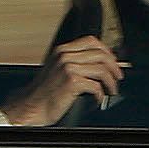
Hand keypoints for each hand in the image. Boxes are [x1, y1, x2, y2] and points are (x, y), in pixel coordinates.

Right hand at [0, 34, 123, 126]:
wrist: (30, 106)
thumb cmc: (44, 92)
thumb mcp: (56, 69)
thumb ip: (74, 62)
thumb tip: (98, 63)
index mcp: (62, 50)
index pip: (91, 41)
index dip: (106, 50)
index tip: (113, 61)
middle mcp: (65, 56)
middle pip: (100, 54)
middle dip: (114, 66)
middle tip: (118, 77)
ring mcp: (68, 68)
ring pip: (101, 69)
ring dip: (111, 81)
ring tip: (112, 90)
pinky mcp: (72, 82)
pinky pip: (96, 86)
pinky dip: (101, 94)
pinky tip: (98, 99)